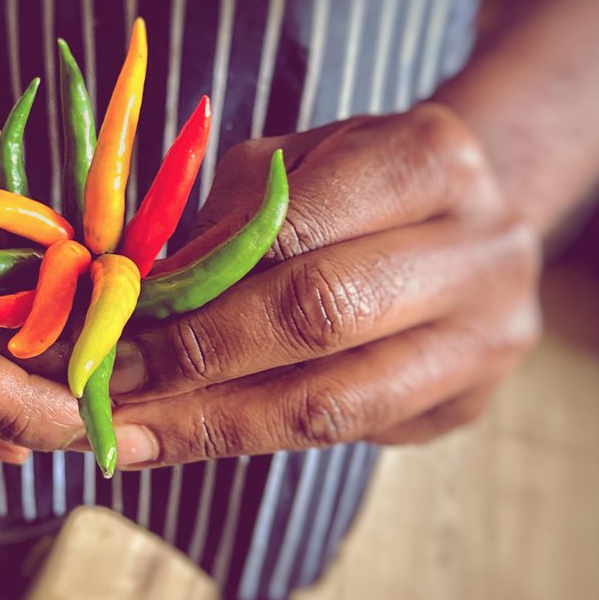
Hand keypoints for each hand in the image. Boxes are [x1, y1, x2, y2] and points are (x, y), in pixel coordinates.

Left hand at [109, 104, 540, 466]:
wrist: (466, 221)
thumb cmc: (355, 184)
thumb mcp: (291, 168)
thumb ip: (225, 228)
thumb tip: (132, 309)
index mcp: (428, 159)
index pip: (292, 229)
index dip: (195, 287)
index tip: (111, 330)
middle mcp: (480, 248)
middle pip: (320, 315)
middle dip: (198, 360)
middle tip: (112, 391)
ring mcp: (486, 334)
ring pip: (334, 404)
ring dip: (214, 425)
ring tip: (134, 438)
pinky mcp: (468, 402)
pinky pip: (345, 436)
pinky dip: (254, 440)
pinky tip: (187, 439)